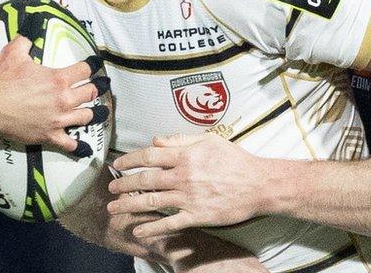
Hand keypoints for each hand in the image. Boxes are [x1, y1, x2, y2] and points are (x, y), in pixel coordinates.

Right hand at [0, 36, 108, 154]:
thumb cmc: (1, 82)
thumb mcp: (13, 54)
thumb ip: (25, 41)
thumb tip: (30, 31)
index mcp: (58, 79)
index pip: (86, 70)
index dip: (91, 66)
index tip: (94, 66)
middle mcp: (63, 99)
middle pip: (91, 92)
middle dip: (94, 89)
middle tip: (96, 88)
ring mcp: (59, 119)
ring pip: (87, 116)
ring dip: (91, 113)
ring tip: (94, 111)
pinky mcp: (50, 135)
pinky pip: (70, 143)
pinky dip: (77, 145)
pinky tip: (82, 145)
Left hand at [106, 133, 270, 236]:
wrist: (259, 184)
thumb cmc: (236, 160)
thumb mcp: (210, 141)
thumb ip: (182, 140)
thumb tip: (157, 140)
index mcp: (186, 155)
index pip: (149, 156)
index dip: (129, 160)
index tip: (118, 165)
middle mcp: (184, 176)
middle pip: (145, 179)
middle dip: (124, 184)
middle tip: (111, 189)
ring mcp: (189, 197)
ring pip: (151, 201)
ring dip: (129, 205)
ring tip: (115, 208)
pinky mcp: (197, 215)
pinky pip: (169, 224)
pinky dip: (152, 228)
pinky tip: (139, 231)